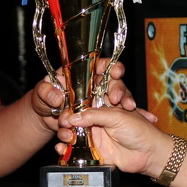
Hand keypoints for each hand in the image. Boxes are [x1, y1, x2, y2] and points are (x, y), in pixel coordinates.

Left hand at [30, 60, 148, 131]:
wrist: (44, 121)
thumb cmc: (42, 102)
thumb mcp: (40, 96)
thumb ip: (45, 93)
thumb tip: (56, 96)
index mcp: (80, 75)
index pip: (99, 66)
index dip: (109, 66)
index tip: (115, 72)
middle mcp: (93, 86)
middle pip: (112, 82)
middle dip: (118, 87)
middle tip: (118, 98)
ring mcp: (100, 103)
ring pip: (119, 98)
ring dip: (126, 100)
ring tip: (130, 107)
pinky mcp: (103, 118)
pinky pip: (119, 116)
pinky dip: (133, 116)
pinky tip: (146, 117)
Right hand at [57, 104, 168, 176]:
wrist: (149, 155)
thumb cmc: (140, 131)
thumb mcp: (117, 117)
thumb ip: (94, 115)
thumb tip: (72, 117)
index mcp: (104, 105)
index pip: (83, 100)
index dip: (72, 103)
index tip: (63, 106)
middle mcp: (98, 119)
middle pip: (75, 117)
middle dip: (66, 120)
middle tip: (63, 123)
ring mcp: (95, 135)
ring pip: (73, 133)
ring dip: (65, 134)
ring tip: (64, 136)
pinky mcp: (94, 150)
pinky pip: (76, 149)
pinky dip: (66, 149)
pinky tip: (61, 148)